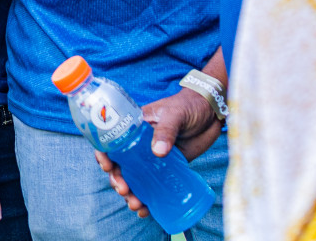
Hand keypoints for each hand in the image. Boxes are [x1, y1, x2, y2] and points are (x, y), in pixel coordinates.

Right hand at [95, 87, 220, 219]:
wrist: (211, 112)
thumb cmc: (188, 106)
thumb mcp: (174, 114)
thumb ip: (165, 131)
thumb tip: (157, 152)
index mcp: (133, 128)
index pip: (111, 142)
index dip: (104, 155)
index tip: (108, 167)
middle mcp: (139, 145)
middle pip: (120, 166)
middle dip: (117, 181)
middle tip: (124, 191)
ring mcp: (152, 158)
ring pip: (134, 179)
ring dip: (131, 194)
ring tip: (135, 205)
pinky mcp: (168, 169)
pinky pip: (153, 186)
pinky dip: (148, 199)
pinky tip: (146, 210)